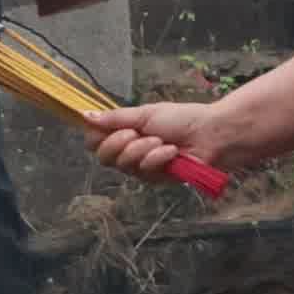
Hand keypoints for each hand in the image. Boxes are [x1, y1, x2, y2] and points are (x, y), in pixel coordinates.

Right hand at [89, 97, 236, 185]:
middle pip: (103, 157)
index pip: (94, 141)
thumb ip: (115, 118)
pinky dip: (157, 158)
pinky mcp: (156, 179)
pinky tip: (171, 151)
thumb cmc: (181, 119)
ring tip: (161, 140)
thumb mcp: (145, 114)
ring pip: (123, 164)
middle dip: (119, 142)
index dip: (97, 136)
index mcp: (124, 133)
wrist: (209, 134)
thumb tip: (84, 115)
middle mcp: (129, 152)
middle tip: (136, 133)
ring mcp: (141, 168)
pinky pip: (144, 170)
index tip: (111, 126)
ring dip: (142, 149)